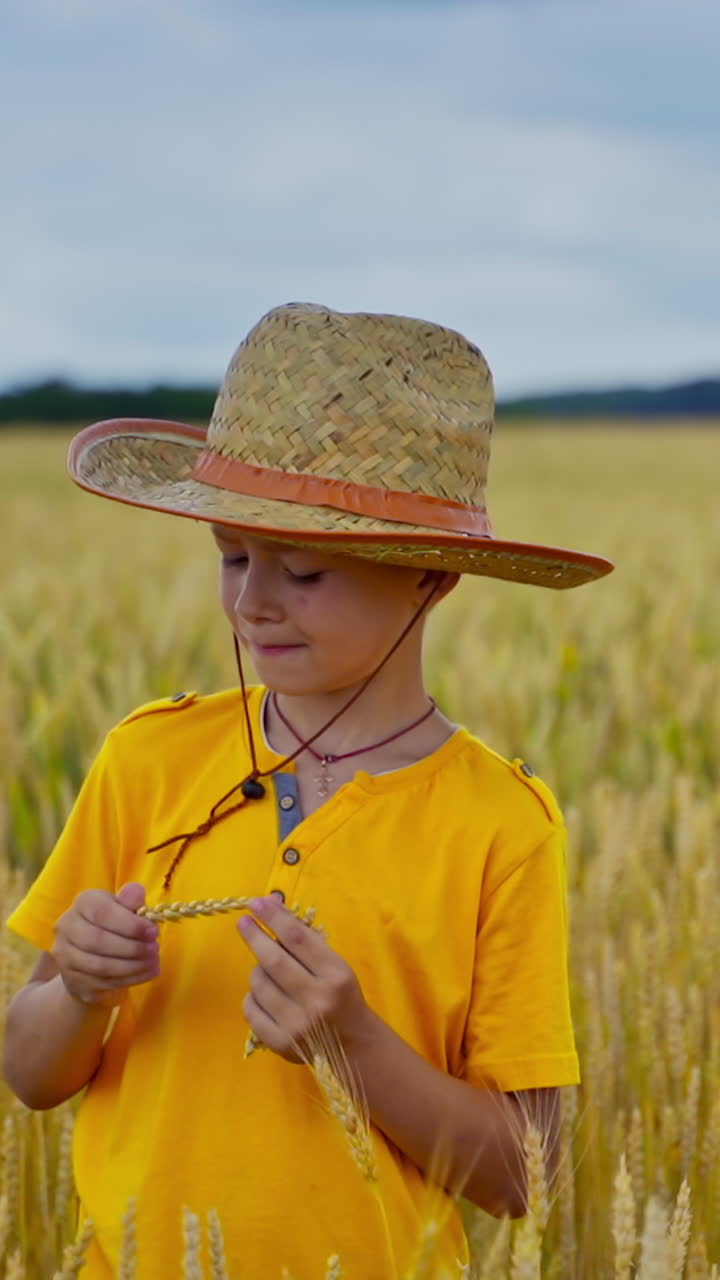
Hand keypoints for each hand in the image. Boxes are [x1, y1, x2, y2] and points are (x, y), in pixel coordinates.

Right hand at [52, 883, 160, 1006]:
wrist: (91, 952)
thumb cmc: (114, 923)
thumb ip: (130, 900)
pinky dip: (128, 979)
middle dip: (132, 947)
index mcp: (83, 902)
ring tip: (153, 962)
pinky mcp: (71, 978)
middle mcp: (67, 926)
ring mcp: (65, 954)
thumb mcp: (124, 907)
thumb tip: (137, 893)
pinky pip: (101, 982)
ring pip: (99, 965)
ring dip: (132, 966)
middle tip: (155, 949)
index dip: (130, 924)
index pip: (103, 913)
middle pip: (98, 941)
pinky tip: (146, 973)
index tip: (154, 932)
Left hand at [237, 895, 369, 1063]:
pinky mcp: (279, 1042)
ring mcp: (296, 1024)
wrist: (352, 1045)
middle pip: (274, 960)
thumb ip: (306, 941)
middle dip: (255, 937)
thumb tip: (271, 906)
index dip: (274, 917)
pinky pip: (251, 1009)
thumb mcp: (335, 965)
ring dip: (258, 970)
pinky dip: (253, 996)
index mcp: (335, 975)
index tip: (257, 903)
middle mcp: (316, 1000)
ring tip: (268, 971)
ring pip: (259, 983)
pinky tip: (264, 994)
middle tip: (244, 922)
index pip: (297, 938)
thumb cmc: (341, 996)